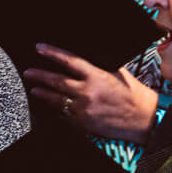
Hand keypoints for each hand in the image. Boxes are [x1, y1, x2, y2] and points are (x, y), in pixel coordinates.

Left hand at [24, 43, 158, 142]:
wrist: (143, 118)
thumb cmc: (132, 93)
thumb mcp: (117, 72)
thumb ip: (98, 65)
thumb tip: (80, 58)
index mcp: (97, 76)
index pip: (69, 61)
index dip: (52, 53)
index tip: (40, 48)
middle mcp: (88, 92)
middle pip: (56, 81)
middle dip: (39, 75)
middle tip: (28, 72)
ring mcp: (84, 109)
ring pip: (56, 100)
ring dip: (42, 93)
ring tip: (34, 89)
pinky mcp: (83, 123)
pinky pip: (64, 115)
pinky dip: (55, 110)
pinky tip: (49, 107)